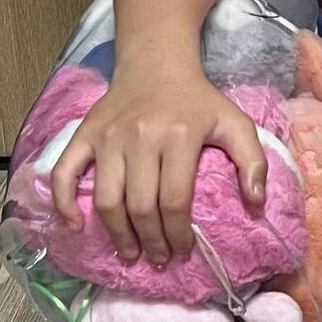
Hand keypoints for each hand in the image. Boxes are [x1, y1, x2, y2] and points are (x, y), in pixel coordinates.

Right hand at [48, 59, 268, 266]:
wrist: (156, 64)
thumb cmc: (198, 100)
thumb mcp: (235, 123)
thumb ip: (253, 162)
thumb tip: (257, 204)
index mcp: (179, 136)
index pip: (174, 199)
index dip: (177, 233)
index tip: (183, 251)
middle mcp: (140, 137)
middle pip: (140, 206)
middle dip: (150, 240)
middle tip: (158, 258)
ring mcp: (108, 137)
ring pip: (106, 198)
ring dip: (116, 233)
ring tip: (130, 253)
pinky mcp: (85, 135)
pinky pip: (65, 172)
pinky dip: (64, 203)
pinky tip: (76, 226)